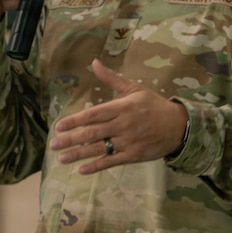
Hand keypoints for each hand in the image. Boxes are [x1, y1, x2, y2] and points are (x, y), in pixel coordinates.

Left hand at [50, 59, 188, 173]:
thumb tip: (94, 63)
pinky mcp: (133, 156)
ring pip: (99, 149)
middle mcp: (123, 125)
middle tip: (53, 144)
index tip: (59, 126)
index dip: (75, 120)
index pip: (94, 114)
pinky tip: (81, 169)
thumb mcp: (134, 88)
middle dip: (71, 139)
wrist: (178, 126)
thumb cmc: (154, 105)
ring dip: (78, 154)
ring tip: (61, 158)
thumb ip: (112, 78)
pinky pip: (111, 162)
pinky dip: (96, 166)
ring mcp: (128, 142)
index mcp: (122, 107)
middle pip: (92, 133)